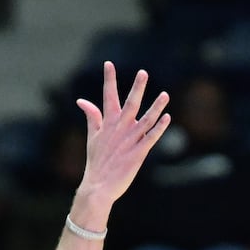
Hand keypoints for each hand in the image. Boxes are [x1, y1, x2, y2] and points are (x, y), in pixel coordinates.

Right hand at [74, 61, 170, 208]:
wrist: (98, 186)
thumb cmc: (96, 162)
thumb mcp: (92, 137)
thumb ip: (92, 117)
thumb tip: (82, 100)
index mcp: (107, 124)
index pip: (108, 97)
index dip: (109, 80)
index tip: (108, 63)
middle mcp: (119, 129)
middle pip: (130, 104)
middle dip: (137, 88)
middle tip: (143, 72)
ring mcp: (129, 141)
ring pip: (145, 120)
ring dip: (156, 107)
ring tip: (165, 94)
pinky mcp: (138, 154)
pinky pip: (151, 138)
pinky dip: (159, 128)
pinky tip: (167, 118)